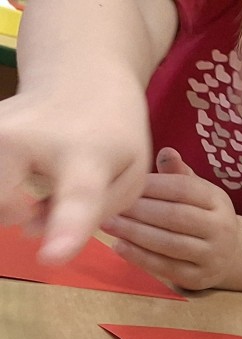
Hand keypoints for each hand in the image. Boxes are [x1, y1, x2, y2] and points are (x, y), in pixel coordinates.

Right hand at [0, 79, 150, 263]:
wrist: (80, 76)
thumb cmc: (112, 135)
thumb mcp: (129, 175)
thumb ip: (91, 214)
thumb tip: (29, 230)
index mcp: (85, 156)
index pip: (74, 197)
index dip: (64, 229)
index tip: (52, 258)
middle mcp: (27, 138)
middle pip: (3, 201)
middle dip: (17, 214)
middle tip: (41, 196)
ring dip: (8, 199)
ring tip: (35, 178)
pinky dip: (3, 184)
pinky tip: (20, 170)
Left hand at [98, 149, 241, 290]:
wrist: (232, 255)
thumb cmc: (202, 216)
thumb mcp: (197, 192)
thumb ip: (179, 174)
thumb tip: (166, 152)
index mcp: (218, 201)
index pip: (184, 189)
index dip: (152, 185)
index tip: (124, 182)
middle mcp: (221, 229)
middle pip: (176, 217)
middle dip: (138, 210)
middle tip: (108, 204)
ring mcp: (213, 256)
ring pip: (169, 243)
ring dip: (134, 233)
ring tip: (107, 223)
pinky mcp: (200, 278)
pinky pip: (166, 267)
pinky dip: (140, 257)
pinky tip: (119, 246)